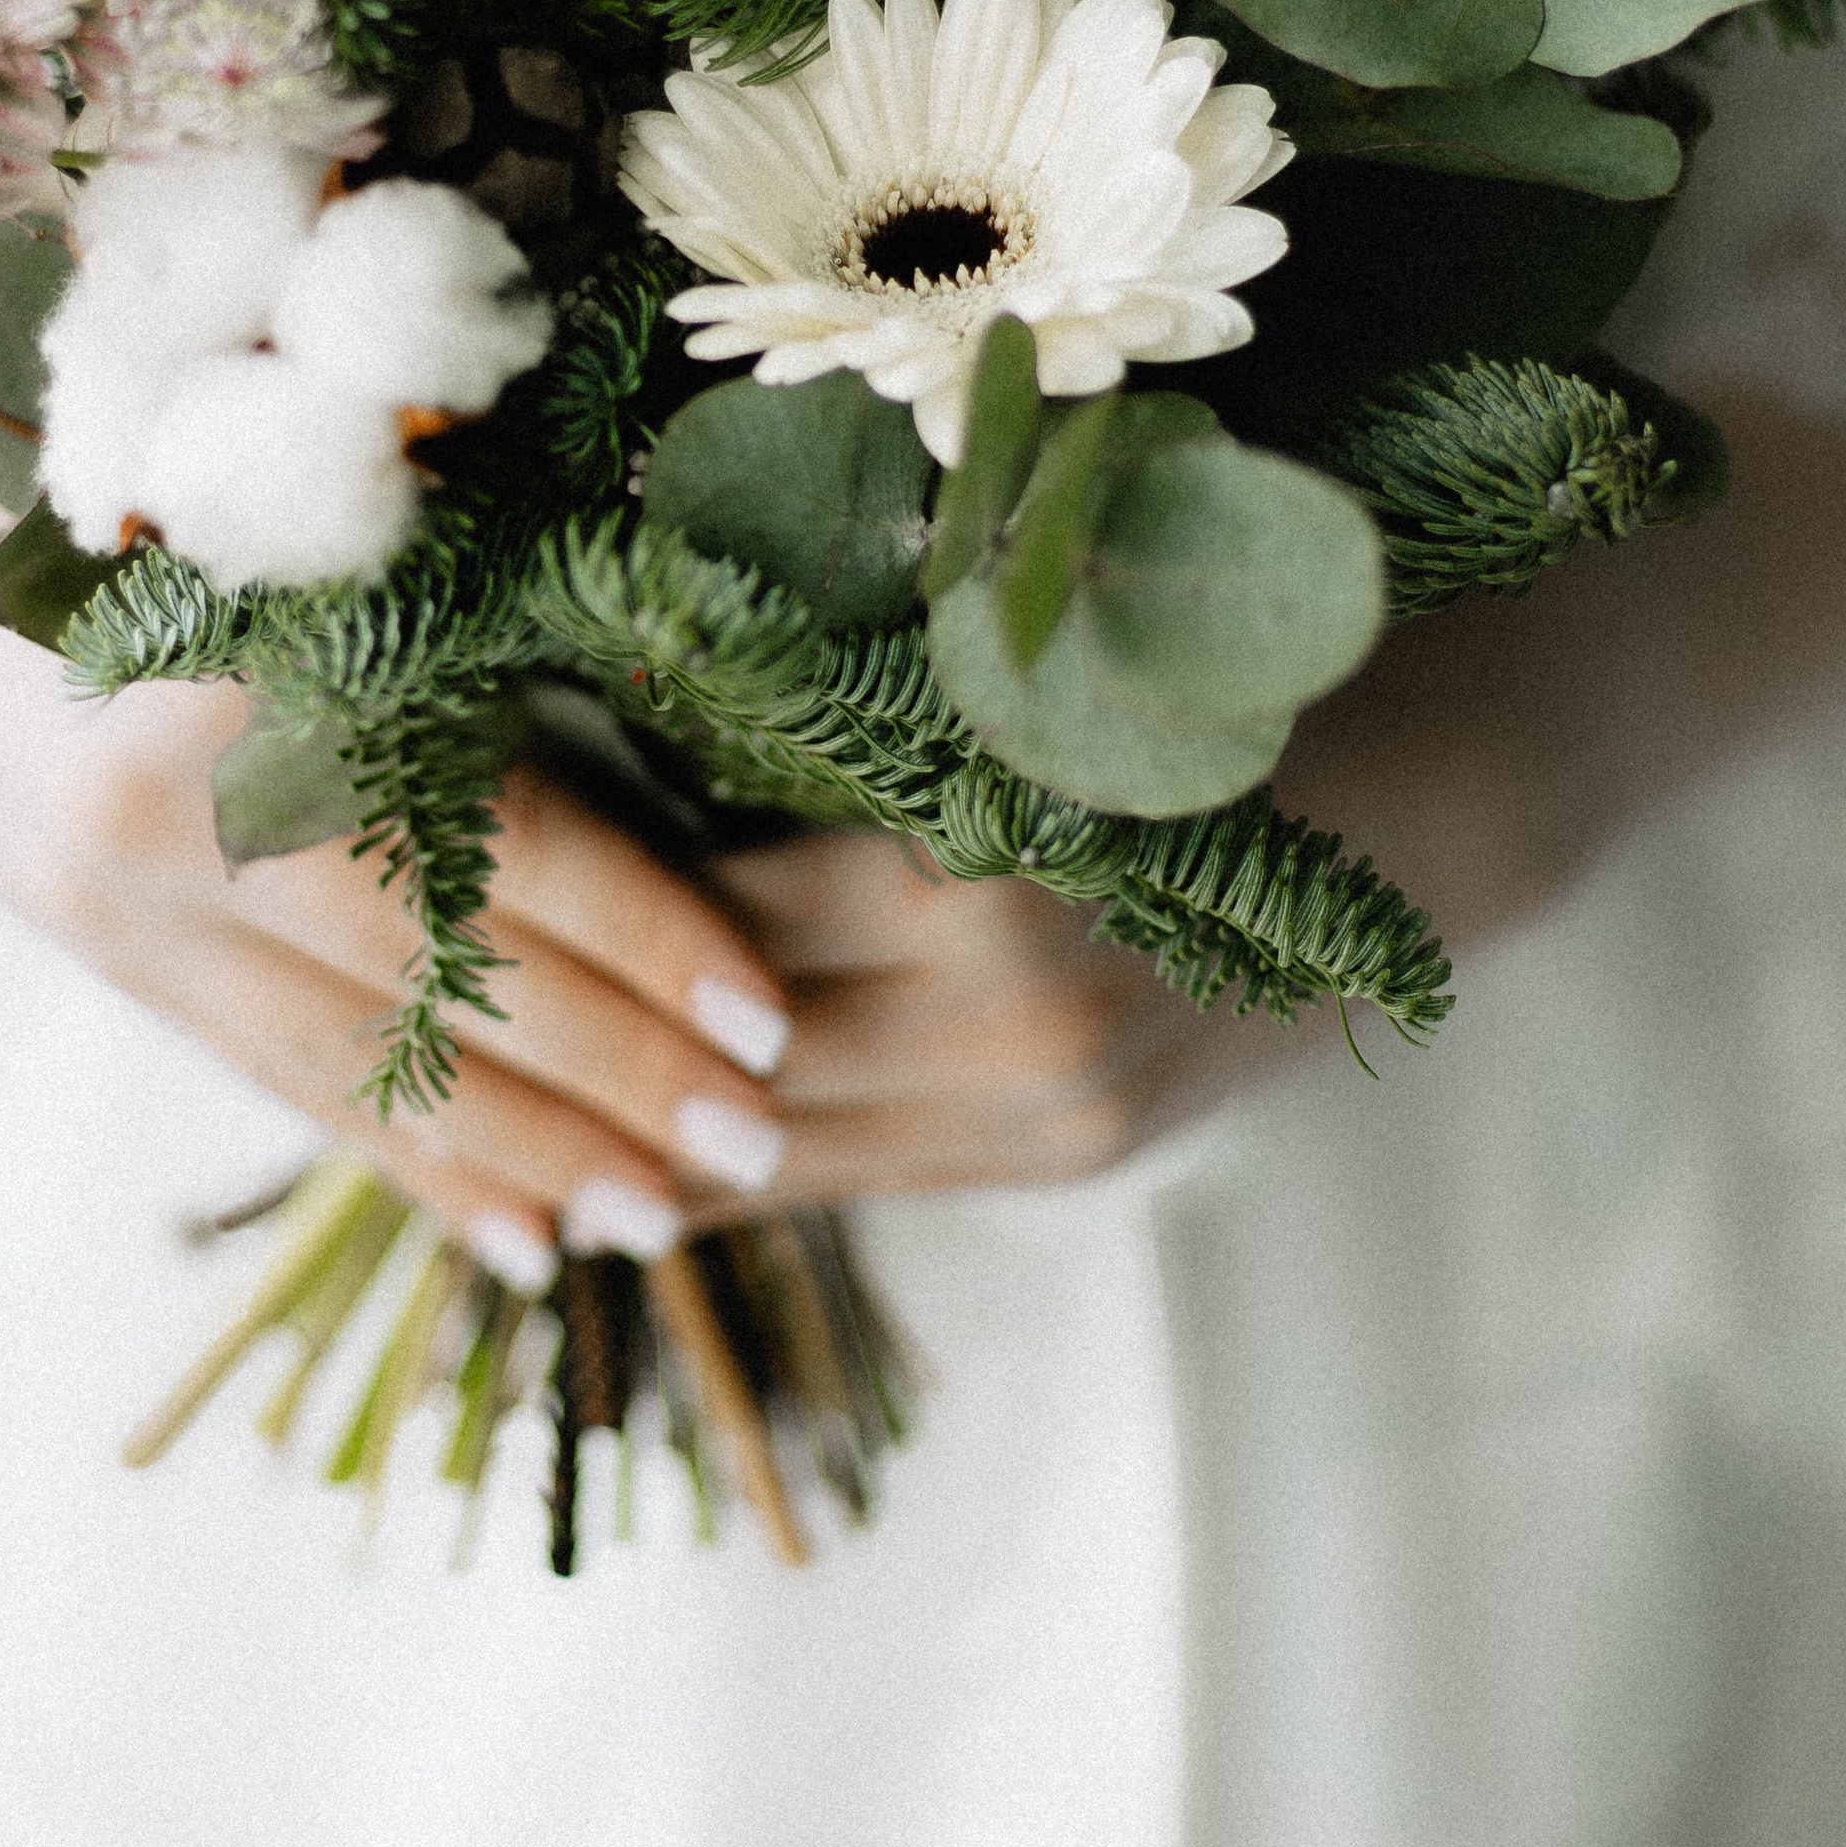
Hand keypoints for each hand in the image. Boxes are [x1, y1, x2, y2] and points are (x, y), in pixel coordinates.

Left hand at [65, 712, 1237, 1282]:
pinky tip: (640, 1161)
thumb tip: (622, 690)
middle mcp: (1018, 1021)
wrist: (1415, 805)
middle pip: (736, 1064)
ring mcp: (1053, 1114)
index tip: (465, 876)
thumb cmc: (1182, 684)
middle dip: (590, 1056)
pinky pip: (865, 1181)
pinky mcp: (1073, 1162)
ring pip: (789, 1153)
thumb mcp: (1009, 665)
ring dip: (644, 1146)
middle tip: (429, 1023)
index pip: (725, 923)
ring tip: (495, 1120)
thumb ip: (834, 703)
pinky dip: (746, 1169)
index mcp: (990, 874)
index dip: (591, 912)